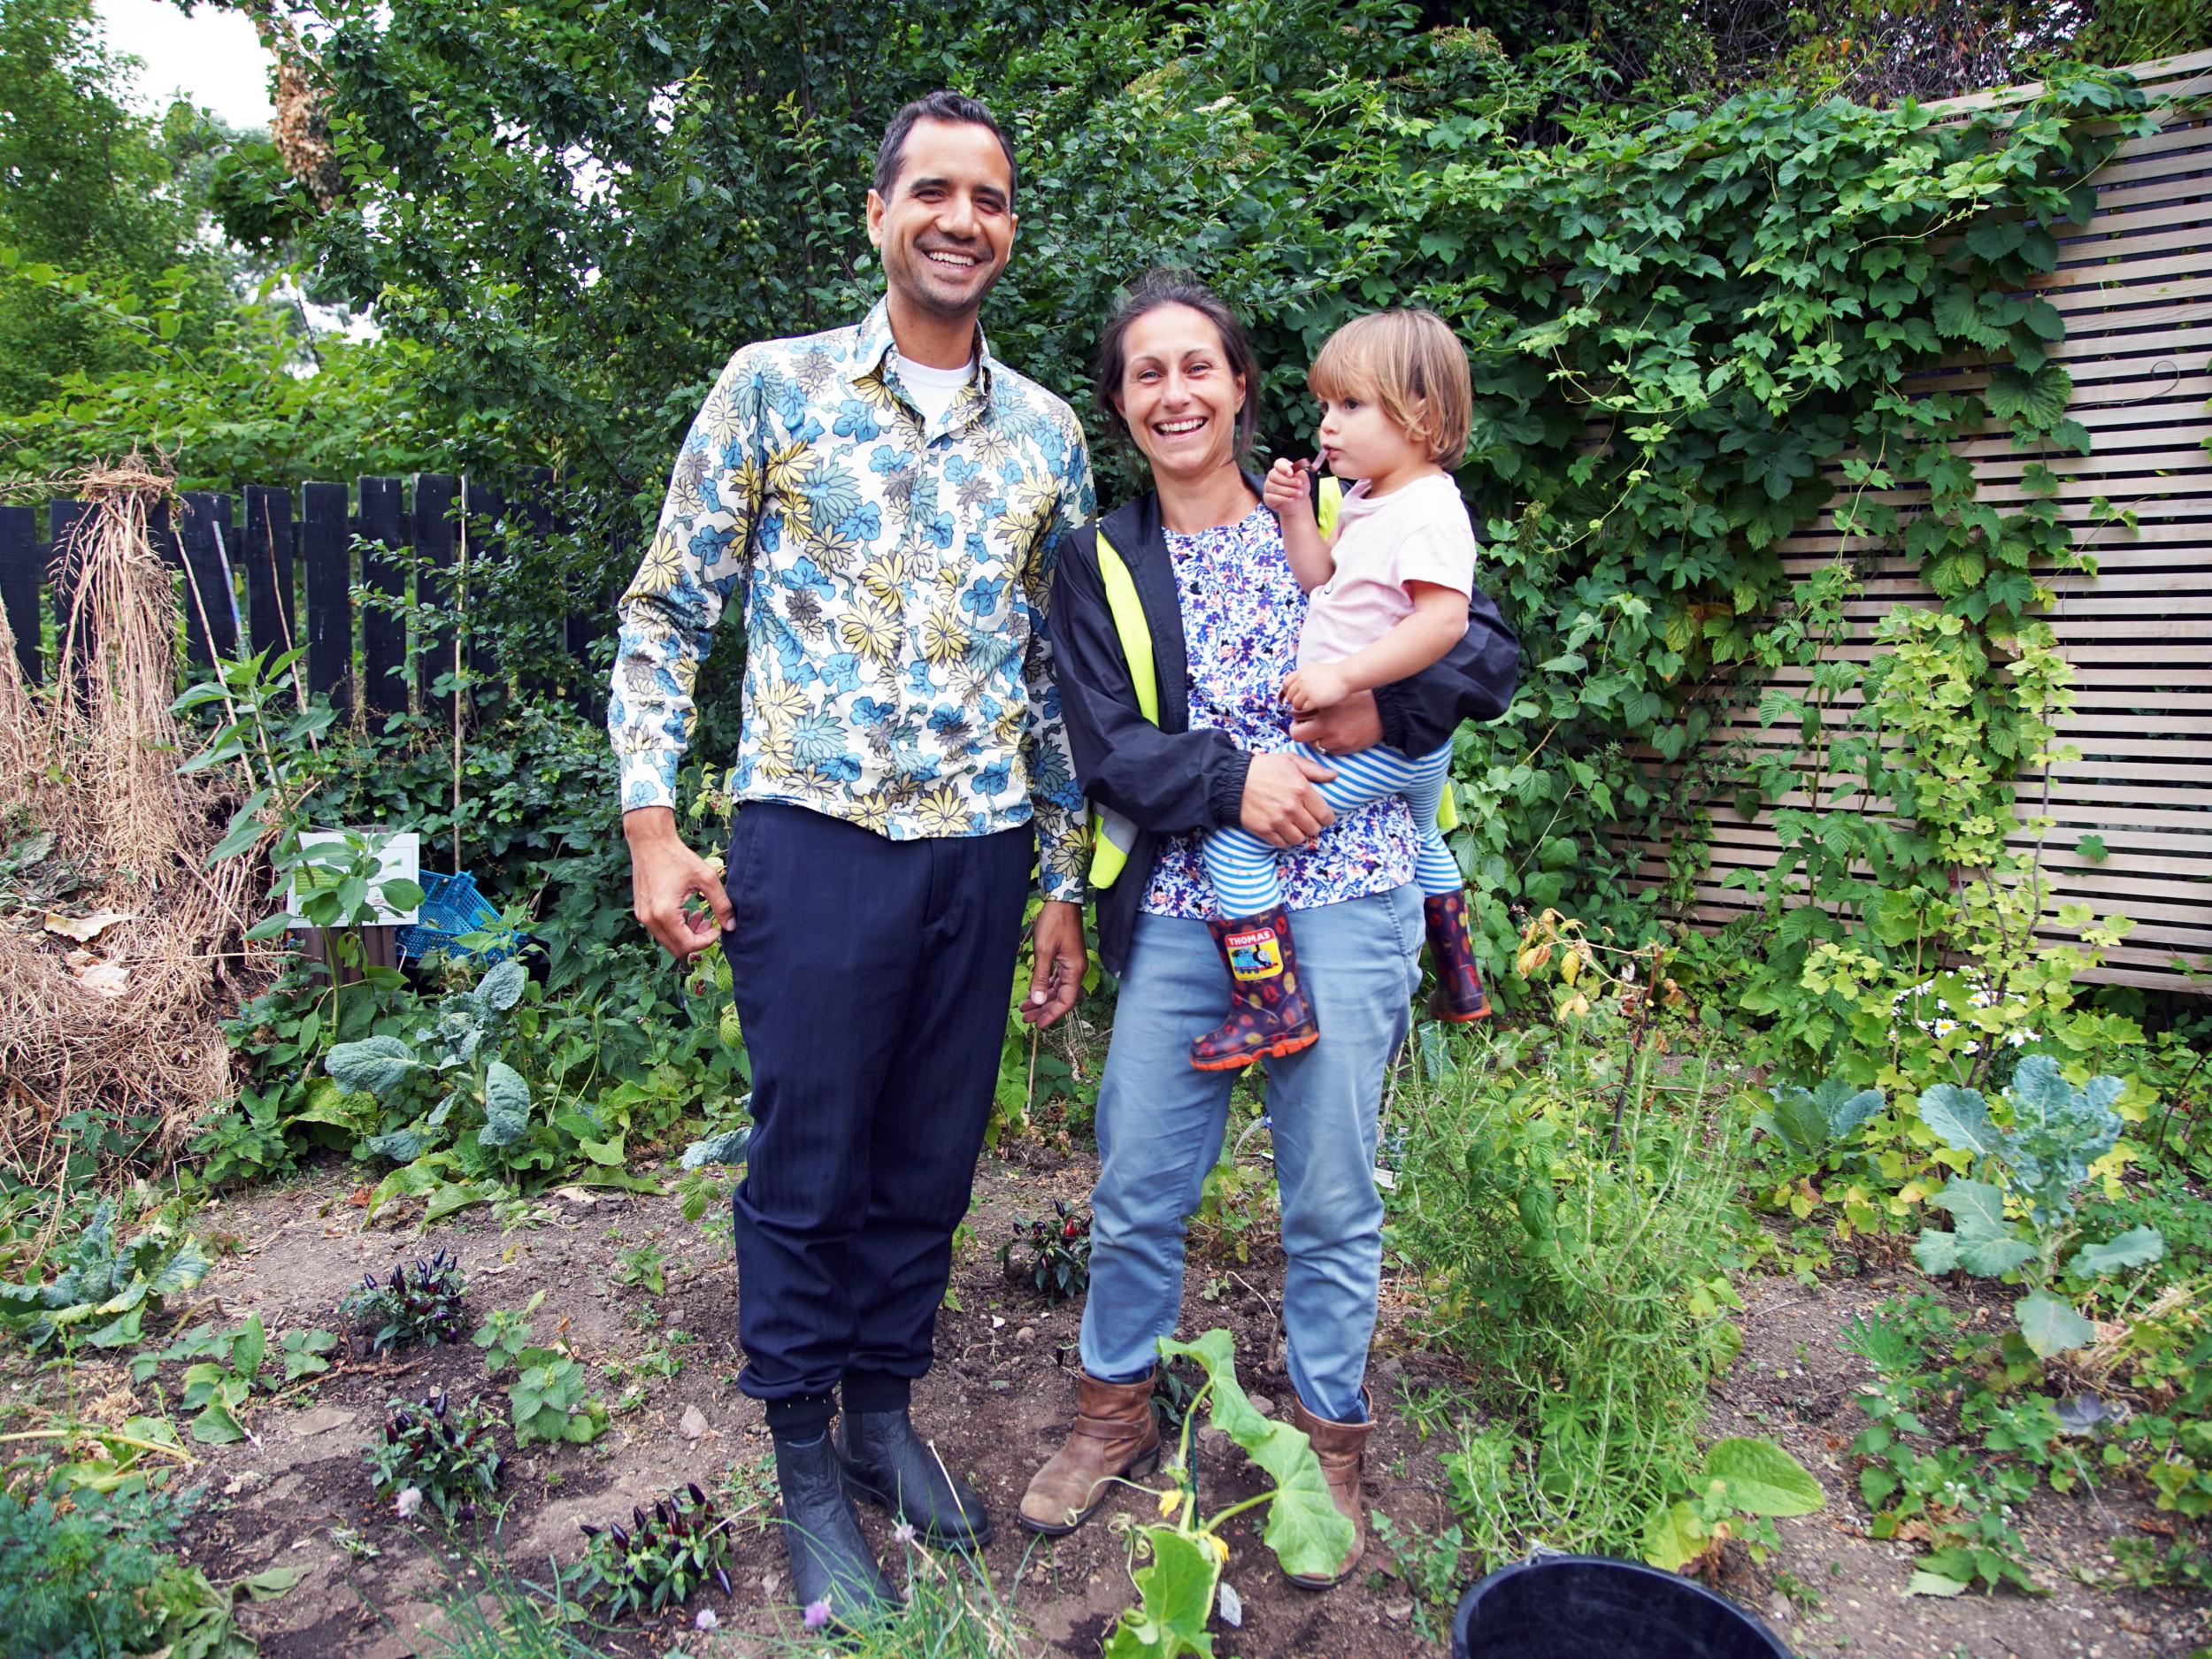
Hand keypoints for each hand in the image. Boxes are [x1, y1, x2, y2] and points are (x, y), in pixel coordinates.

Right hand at [623, 806, 732, 960]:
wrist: (650, 840)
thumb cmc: (677, 856)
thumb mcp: (706, 878)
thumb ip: (721, 904)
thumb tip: (732, 925)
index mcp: (665, 913)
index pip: (688, 945)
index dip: (707, 941)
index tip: (718, 927)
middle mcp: (650, 919)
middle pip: (676, 948)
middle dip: (697, 940)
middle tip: (710, 923)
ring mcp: (643, 915)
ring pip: (668, 940)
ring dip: (686, 933)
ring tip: (700, 915)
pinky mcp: (641, 910)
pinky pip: (659, 929)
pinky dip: (675, 926)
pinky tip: (686, 911)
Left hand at [1021, 900, 1085, 1027]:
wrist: (1062, 901)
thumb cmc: (1054, 922)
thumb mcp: (1043, 950)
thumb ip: (1040, 977)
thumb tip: (1037, 1001)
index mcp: (1074, 970)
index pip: (1066, 1001)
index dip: (1052, 1015)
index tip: (1038, 1024)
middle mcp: (1076, 970)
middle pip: (1061, 997)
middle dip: (1044, 1009)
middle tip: (1026, 1018)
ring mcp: (1072, 964)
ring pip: (1057, 989)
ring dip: (1042, 999)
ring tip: (1025, 1007)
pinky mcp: (1066, 958)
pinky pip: (1057, 979)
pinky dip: (1045, 987)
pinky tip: (1034, 992)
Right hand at [1239, 750, 1336, 847]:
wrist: (1232, 780)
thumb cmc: (1263, 768)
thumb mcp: (1290, 760)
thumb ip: (1314, 769)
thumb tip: (1334, 775)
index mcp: (1301, 789)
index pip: (1325, 815)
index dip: (1327, 818)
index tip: (1322, 816)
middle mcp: (1291, 807)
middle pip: (1314, 829)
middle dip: (1313, 825)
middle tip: (1307, 820)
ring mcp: (1277, 821)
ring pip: (1299, 839)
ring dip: (1299, 834)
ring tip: (1295, 826)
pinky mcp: (1264, 830)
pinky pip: (1283, 843)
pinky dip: (1285, 840)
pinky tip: (1283, 831)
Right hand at [1261, 457, 1315, 520]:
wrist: (1299, 502)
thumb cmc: (1300, 487)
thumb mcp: (1303, 478)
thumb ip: (1298, 473)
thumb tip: (1294, 470)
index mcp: (1281, 467)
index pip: (1278, 463)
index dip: (1284, 468)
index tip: (1291, 474)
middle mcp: (1272, 476)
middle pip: (1275, 475)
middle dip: (1289, 481)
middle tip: (1300, 484)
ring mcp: (1268, 487)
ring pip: (1274, 487)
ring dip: (1289, 491)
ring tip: (1299, 494)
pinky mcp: (1267, 498)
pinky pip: (1273, 498)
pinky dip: (1284, 499)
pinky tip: (1292, 499)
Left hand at [1281, 662, 1351, 713]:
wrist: (1346, 677)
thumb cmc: (1333, 674)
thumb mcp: (1315, 669)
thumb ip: (1304, 676)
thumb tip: (1295, 685)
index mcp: (1301, 672)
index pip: (1286, 684)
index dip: (1288, 691)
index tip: (1294, 695)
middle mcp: (1302, 681)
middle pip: (1290, 695)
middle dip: (1295, 700)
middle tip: (1302, 703)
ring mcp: (1307, 690)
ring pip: (1295, 704)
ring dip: (1301, 706)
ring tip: (1309, 706)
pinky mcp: (1314, 700)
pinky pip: (1304, 709)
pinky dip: (1308, 710)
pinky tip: (1315, 707)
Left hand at [1290, 690, 1383, 755]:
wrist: (1385, 711)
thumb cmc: (1362, 698)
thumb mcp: (1338, 694)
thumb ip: (1320, 700)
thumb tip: (1303, 705)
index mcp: (1323, 707)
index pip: (1296, 714)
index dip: (1297, 716)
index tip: (1302, 716)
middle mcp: (1326, 724)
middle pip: (1297, 735)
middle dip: (1299, 731)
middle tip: (1306, 728)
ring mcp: (1334, 738)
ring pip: (1314, 744)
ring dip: (1317, 738)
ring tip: (1329, 729)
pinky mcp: (1343, 748)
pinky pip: (1329, 750)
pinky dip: (1331, 744)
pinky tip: (1341, 734)